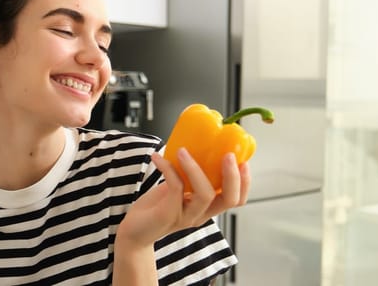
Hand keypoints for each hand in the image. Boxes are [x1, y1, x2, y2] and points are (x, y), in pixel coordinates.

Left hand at [117, 148, 250, 247]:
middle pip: (229, 199)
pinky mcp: (168, 214)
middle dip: (232, 176)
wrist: (133, 231)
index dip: (244, 182)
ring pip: (204, 194)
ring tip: (183, 150)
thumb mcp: (177, 189)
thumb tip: (193, 146)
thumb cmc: (156, 207)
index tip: (243, 160)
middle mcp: (200, 215)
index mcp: (206, 208)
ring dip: (195, 168)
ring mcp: (185, 216)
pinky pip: (175, 187)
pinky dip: (168, 168)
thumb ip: (188, 176)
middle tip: (227, 154)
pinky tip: (157, 157)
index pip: (236, 200)